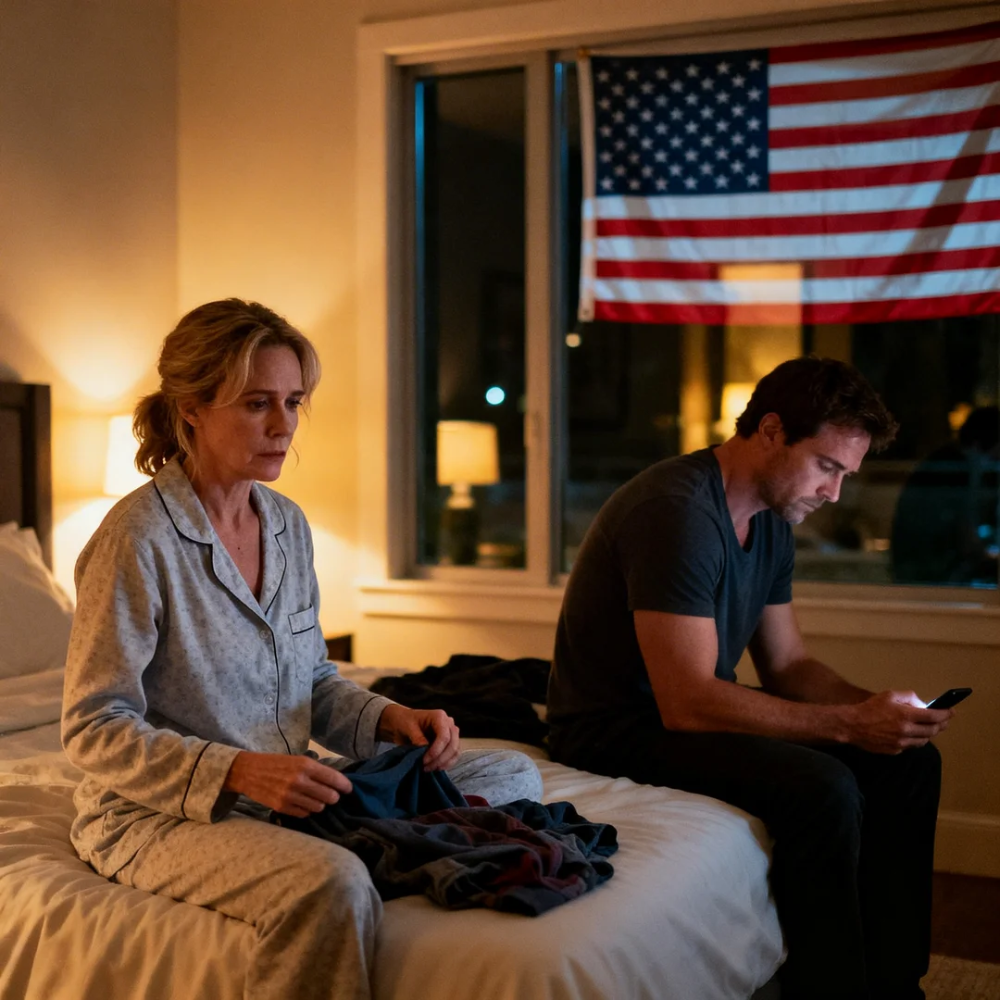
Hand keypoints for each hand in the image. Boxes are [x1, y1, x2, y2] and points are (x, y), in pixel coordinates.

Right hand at [223, 751, 352, 816]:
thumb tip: (337, 782)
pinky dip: (307, 810)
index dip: (345, 786)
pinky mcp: (281, 807)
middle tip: (331, 795)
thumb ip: (315, 770)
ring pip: (318, 807)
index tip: (349, 789)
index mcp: (305, 765)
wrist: (248, 771)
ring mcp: (290, 795)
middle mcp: (299, 781)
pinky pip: (304, 814)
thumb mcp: (297, 760)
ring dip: (320, 804)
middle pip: (329, 796)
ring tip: (315, 798)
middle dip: (333, 797)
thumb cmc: (276, 763)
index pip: (334, 779)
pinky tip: (302, 803)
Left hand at [376, 704, 460, 770]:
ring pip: (455, 751)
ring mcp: (451, 733)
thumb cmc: (404, 721)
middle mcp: (449, 724)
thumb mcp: (407, 728)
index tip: (424, 761)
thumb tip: (425, 752)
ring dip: (444, 763)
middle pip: (452, 745)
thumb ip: (417, 739)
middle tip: (426, 767)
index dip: (436, 751)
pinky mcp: (450, 743)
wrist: (402, 722)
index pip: (444, 736)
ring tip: (429, 769)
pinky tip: (435, 768)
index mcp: (439, 717)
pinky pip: (454, 755)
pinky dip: (447, 764)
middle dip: (440, 759)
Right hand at [842, 690, 951, 754]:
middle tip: (945, 720)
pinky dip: (915, 739)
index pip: (934, 716)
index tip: (952, 711)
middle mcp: (907, 731)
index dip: (946, 714)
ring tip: (930, 727)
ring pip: (924, 740)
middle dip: (942, 724)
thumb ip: (908, 697)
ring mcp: (902, 743)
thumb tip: (922, 705)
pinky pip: (911, 746)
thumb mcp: (889, 695)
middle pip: (933, 730)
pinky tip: (912, 734)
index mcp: (906, 715)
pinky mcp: (896, 751)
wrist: (852, 725)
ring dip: (929, 733)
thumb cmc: (870, 708)